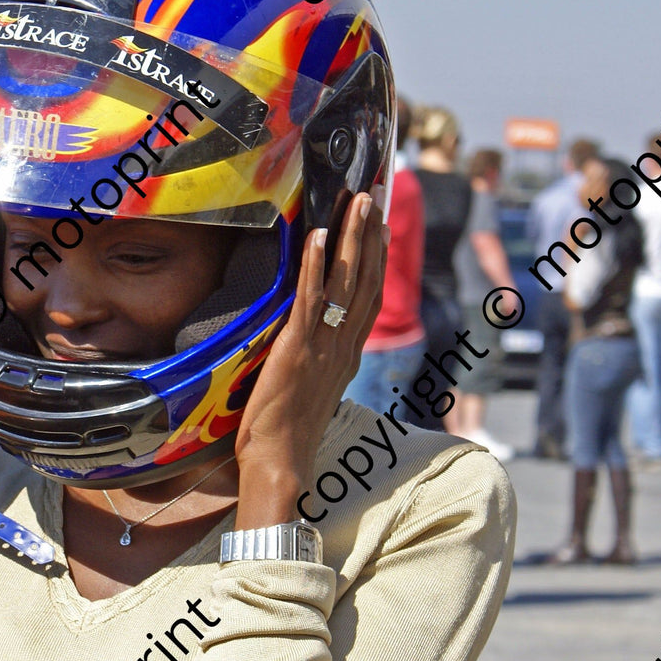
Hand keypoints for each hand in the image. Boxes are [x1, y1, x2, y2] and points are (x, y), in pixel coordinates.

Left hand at [230, 191, 386, 528]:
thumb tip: (311, 344)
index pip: (369, 299)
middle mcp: (343, 347)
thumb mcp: (310, 390)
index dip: (377, 260)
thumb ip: (318, 362)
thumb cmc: (286, 434)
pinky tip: (319, 238)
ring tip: (357, 202)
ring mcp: (323, 347)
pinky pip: (311, 301)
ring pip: (346, 284)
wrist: (280, 463)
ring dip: (351, 239)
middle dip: (370, 236)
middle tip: (374, 197)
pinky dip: (317, 267)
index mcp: (348, 356)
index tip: (381, 227)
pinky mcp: (297, 350)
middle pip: (366, 282)